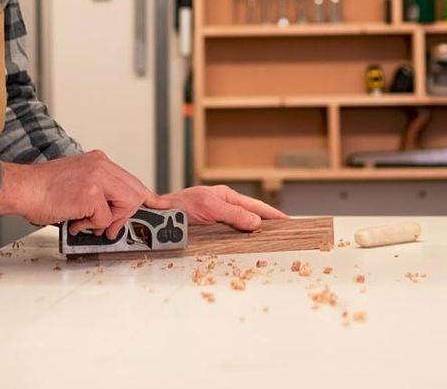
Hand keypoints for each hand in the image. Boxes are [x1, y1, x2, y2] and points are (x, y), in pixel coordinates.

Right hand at [0, 151, 152, 239]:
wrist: (21, 188)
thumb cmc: (42, 190)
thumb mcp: (77, 183)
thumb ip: (99, 195)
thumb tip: (112, 216)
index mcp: (99, 161)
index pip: (132, 181)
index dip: (147, 196)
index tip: (160, 205)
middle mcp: (102, 165)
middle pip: (136, 194)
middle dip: (126, 216)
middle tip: (109, 229)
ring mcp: (98, 178)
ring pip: (125, 206)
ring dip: (107, 222)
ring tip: (85, 222)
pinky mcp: (91, 194)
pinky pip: (105, 219)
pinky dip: (90, 226)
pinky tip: (74, 220)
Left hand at [146, 185, 286, 231]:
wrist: (157, 217)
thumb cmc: (180, 206)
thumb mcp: (210, 206)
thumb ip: (234, 214)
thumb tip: (256, 222)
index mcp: (228, 197)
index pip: (257, 206)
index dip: (273, 215)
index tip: (289, 223)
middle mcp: (224, 207)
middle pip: (252, 218)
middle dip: (267, 226)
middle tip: (285, 236)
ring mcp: (218, 220)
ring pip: (242, 229)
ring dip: (254, 237)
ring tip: (270, 245)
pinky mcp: (211, 233)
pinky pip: (230, 239)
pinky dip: (240, 244)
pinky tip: (246, 250)